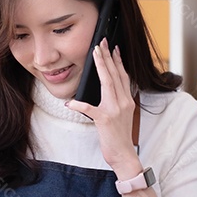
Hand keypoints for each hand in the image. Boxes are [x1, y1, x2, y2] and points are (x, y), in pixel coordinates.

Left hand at [66, 39, 142, 178]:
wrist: (124, 154)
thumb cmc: (119, 136)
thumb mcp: (121, 115)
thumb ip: (117, 100)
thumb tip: (108, 88)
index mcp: (127, 100)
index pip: (123, 76)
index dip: (118, 60)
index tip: (114, 47)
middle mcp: (123, 102)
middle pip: (115, 74)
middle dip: (108, 57)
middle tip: (102, 42)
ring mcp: (115, 110)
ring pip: (108, 83)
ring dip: (101, 67)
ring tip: (96, 53)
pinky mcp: (104, 120)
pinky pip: (89, 109)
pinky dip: (79, 105)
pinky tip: (69, 102)